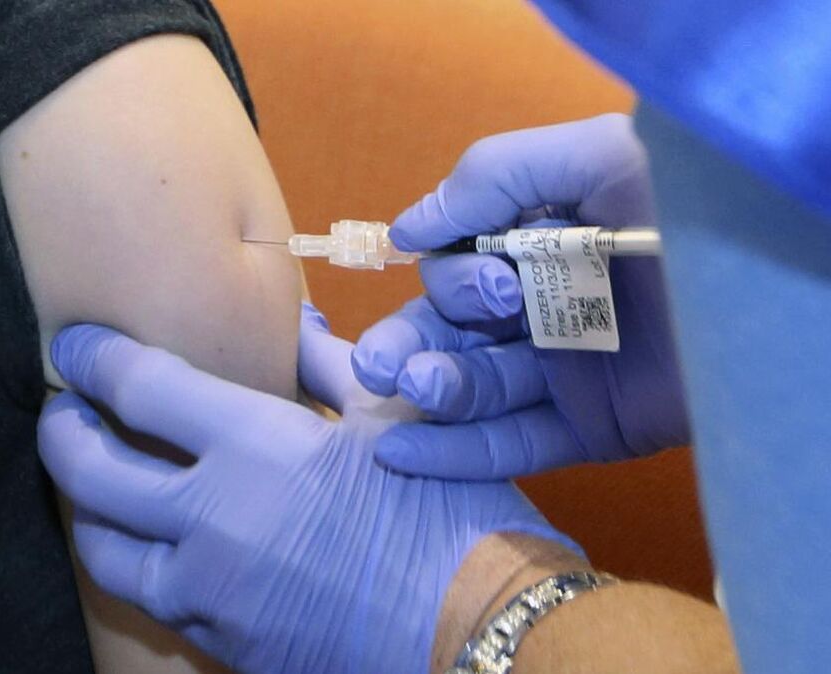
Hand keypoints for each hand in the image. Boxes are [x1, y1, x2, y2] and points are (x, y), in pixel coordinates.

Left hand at [38, 304, 572, 673]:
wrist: (477, 633)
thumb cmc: (448, 516)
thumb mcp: (393, 421)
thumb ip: (329, 366)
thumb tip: (295, 321)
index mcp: (254, 447)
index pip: (139, 388)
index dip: (93, 360)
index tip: (73, 349)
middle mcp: (212, 521)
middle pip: (91, 472)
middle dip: (62, 434)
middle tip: (60, 414)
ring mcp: (210, 593)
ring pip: (103, 552)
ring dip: (86, 511)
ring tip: (94, 488)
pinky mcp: (223, 643)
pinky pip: (153, 601)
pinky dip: (137, 565)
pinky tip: (154, 547)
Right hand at [352, 114, 688, 478]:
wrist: (772, 293)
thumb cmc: (688, 205)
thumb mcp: (593, 158)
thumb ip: (494, 175)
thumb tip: (410, 227)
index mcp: (539, 242)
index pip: (458, 264)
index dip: (454, 275)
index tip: (492, 281)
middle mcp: (545, 306)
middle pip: (450, 330)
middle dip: (410, 341)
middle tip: (381, 362)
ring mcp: (566, 371)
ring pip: (474, 387)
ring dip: (430, 388)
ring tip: (407, 386)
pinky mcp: (592, 428)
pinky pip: (512, 443)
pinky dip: (455, 453)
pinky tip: (398, 455)